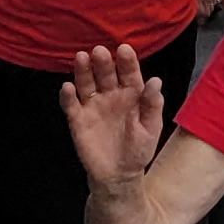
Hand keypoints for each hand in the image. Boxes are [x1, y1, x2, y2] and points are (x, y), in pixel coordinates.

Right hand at [60, 43, 167, 187]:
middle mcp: (111, 95)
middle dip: (103, 62)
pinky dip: (68, 96)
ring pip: (86, 83)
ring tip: (81, 58)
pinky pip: (71, 105)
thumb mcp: (151, 128)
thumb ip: (152, 105)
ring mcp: (93, 105)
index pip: (129, 73)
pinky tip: (67, 87)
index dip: (127, 61)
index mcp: (132, 94)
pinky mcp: (78, 119)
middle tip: (99, 51)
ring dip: (83, 71)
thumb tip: (155, 80)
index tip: (124, 49)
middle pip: (105, 74)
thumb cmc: (139, 149)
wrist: (119, 174)